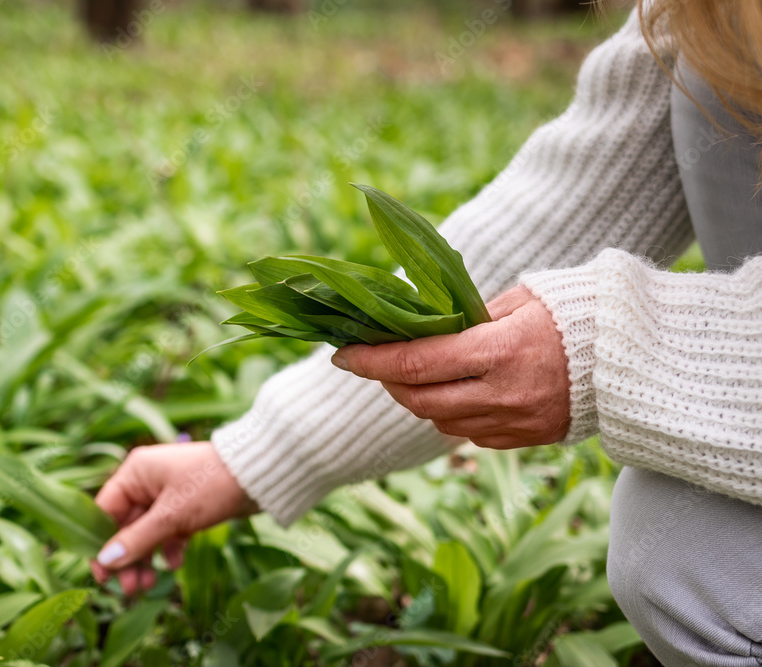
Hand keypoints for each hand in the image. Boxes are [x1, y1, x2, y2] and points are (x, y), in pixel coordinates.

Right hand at [91, 442, 258, 594]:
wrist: (258, 476)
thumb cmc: (211, 485)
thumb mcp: (172, 516)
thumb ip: (137, 539)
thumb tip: (106, 561)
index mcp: (136, 473)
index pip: (105, 510)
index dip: (100, 543)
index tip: (101, 575)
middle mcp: (147, 481)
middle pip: (125, 525)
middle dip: (128, 558)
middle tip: (130, 590)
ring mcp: (167, 494)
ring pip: (146, 532)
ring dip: (146, 558)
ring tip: (151, 585)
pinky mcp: (186, 506)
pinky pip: (168, 531)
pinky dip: (168, 548)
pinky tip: (176, 563)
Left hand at [330, 286, 569, 448]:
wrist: (634, 359)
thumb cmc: (575, 314)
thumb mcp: (520, 300)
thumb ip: (469, 317)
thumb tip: (423, 326)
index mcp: (500, 350)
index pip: (417, 362)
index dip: (372, 360)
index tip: (343, 354)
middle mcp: (503, 394)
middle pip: (419, 399)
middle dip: (388, 381)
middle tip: (375, 362)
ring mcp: (515, 423)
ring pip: (439, 422)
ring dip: (416, 399)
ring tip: (414, 374)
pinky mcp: (525, 440)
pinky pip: (468, 434)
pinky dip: (449, 415)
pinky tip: (453, 392)